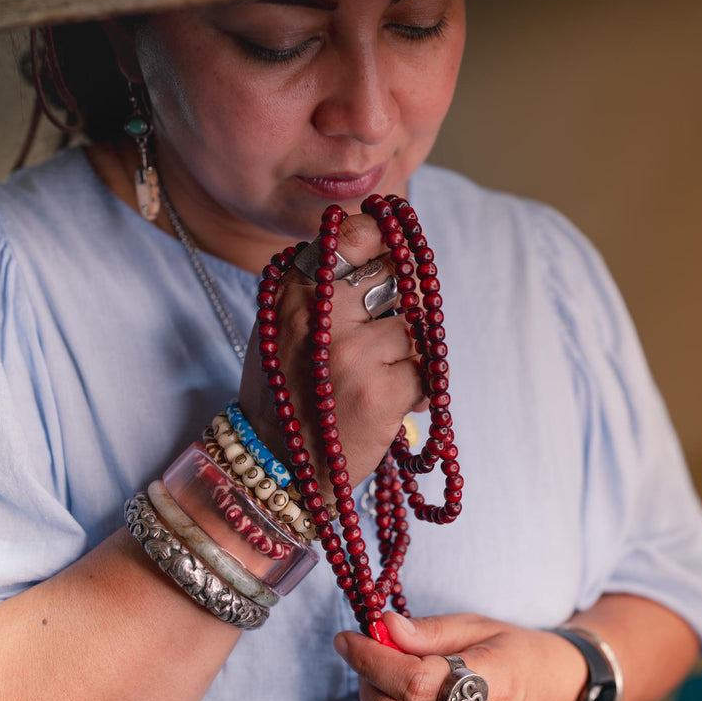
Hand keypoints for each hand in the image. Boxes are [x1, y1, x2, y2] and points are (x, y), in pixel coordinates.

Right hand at [239, 212, 425, 495]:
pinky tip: (393, 404)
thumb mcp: (285, 328)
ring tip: (383, 380)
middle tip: (393, 331)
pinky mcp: (381, 392)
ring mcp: (353, 353)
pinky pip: (425, 372)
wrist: (276, 466)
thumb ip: (323, 290)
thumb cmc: (287, 394)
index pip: (355, 234)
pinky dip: (418, 390)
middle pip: (396, 276)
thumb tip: (384, 251)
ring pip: (415, 329)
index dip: (385, 239)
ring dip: (410, 356)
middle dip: (406, 302)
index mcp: (293, 291)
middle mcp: (321, 312)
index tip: (395, 250)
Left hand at [334, 611, 587, 700]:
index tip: (347, 638)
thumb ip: (429, 631)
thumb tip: (384, 626)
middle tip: (369, 655)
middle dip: (366, 679)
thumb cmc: (519, 653)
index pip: (410, 679)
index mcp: (485, 686)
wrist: (560, 695)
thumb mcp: (478, 626)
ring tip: (386, 680)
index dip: (369, 656)